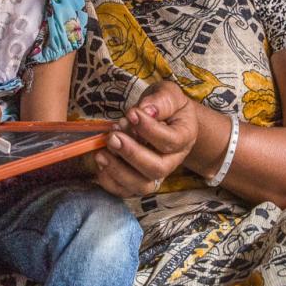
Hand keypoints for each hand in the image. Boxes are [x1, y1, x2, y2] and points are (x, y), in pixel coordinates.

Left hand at [93, 80, 196, 198]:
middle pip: (157, 169)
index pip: (171, 141)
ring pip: (142, 186)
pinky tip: (101, 160)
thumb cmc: (164, 106)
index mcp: (184, 137)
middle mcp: (173, 161)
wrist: (162, 119)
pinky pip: (124, 191)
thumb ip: (161, 100)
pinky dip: (109, 180)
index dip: (149, 129)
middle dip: (132, 154)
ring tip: (102, 152)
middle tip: (113, 136)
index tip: (131, 113)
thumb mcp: (168, 94)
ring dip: (118, 171)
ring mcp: (155, 175)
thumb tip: (147, 110)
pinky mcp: (137, 181)